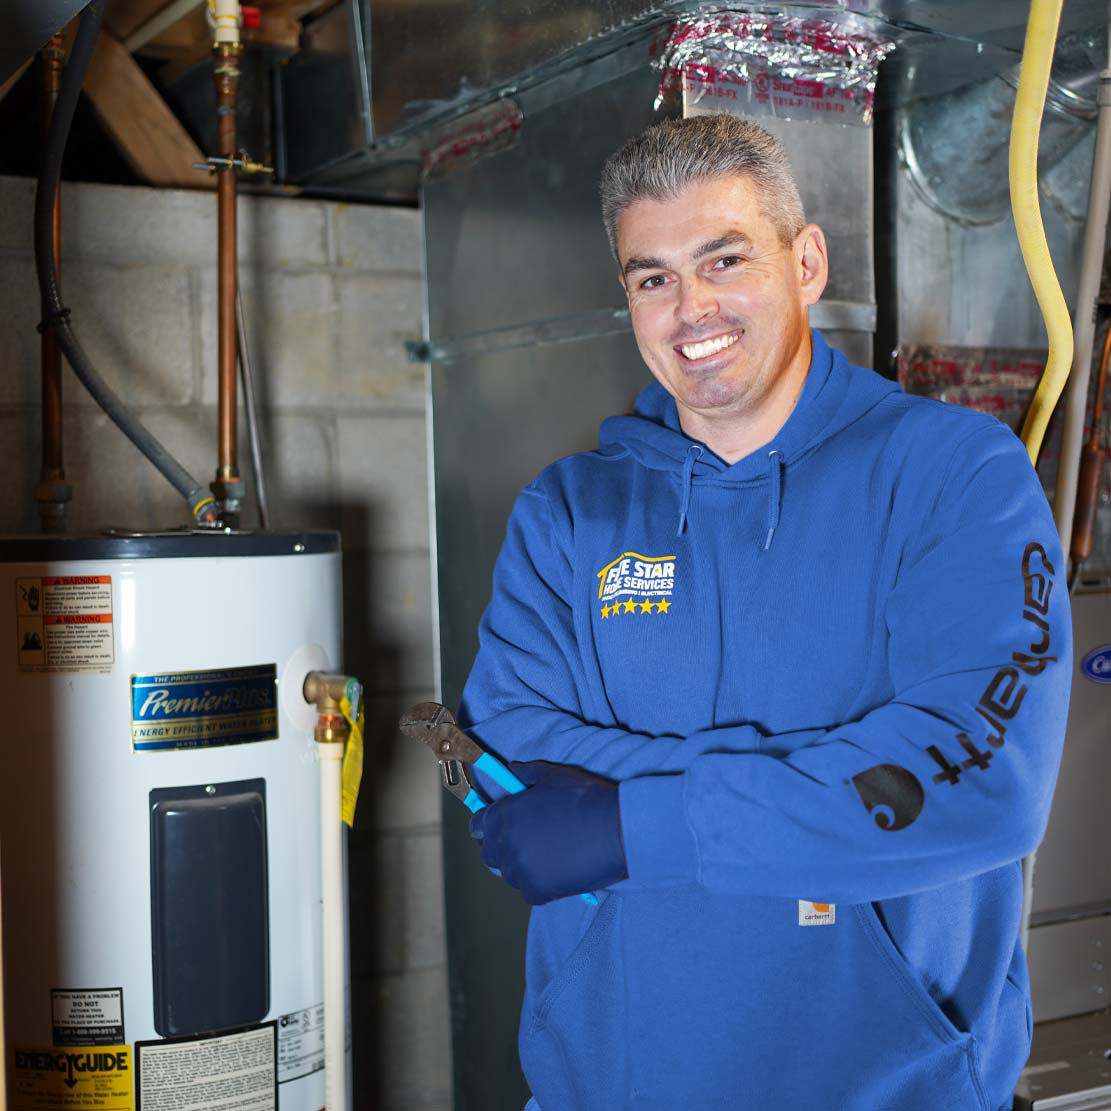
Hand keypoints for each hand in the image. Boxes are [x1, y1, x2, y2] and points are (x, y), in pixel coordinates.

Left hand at [470, 761, 627, 904]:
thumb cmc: (585, 798)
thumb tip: (511, 769)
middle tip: (524, 840)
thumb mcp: (553, 775)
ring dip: (521, 866)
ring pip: (509, 873)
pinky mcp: (538, 892)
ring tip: (545, 855)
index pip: (478, 825)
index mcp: (504, 816)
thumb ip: (526, 772)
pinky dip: (539, 883)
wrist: (617, 830)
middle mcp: (506, 845)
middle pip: (489, 852)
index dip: (487, 823)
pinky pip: (528, 891)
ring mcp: (521, 872)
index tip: (498, 824)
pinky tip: (556, 870)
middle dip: (502, 846)